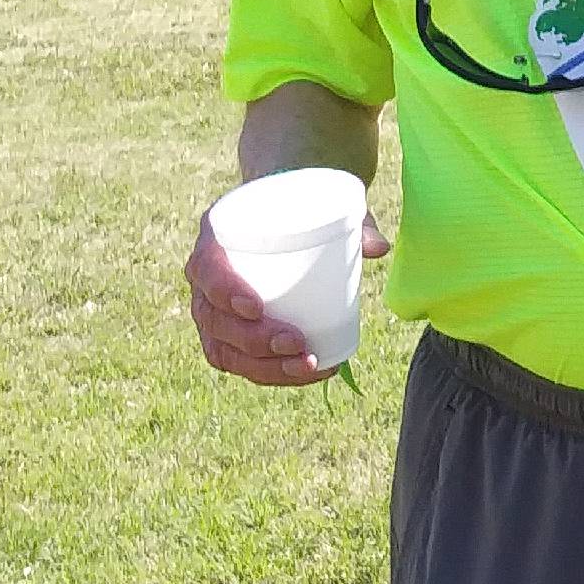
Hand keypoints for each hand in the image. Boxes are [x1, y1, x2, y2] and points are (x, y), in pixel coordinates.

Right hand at [185, 205, 390, 385]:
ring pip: (224, 349)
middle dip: (253, 340)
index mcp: (216, 237)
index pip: (206, 267)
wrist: (284, 218)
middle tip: (296, 343)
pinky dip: (271, 374)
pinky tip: (304, 374)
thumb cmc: (300, 212)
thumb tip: (378, 247)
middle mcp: (205, 278)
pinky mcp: (228, 335)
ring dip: (264, 366)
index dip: (224, 291)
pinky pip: (239, 364)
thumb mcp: (322, 208)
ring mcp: (212, 310)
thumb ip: (350, 223)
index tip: (256, 308)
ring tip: (308, 364)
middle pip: (214, 318)